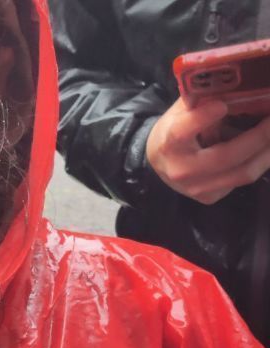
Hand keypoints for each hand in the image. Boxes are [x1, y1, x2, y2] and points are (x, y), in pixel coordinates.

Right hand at [146, 97, 269, 204]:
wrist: (160, 164)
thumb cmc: (174, 131)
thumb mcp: (181, 111)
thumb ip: (202, 98)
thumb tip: (235, 79)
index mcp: (168, 144)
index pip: (181, 132)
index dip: (201, 118)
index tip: (222, 106)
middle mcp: (181, 170)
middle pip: (227, 156)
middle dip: (260, 136)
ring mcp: (196, 188)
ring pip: (243, 172)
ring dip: (268, 152)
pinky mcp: (209, 197)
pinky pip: (242, 180)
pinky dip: (260, 162)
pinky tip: (265, 149)